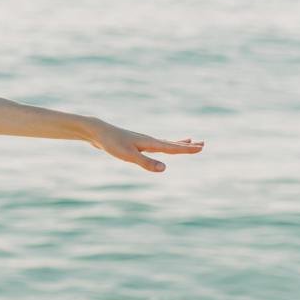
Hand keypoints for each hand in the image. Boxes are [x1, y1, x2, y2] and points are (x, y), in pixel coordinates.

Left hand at [80, 117, 204, 171]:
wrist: (96, 131)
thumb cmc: (111, 143)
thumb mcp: (128, 156)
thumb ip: (146, 162)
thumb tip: (165, 168)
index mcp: (150, 143)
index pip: (173, 148)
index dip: (187, 149)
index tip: (201, 147)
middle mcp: (148, 140)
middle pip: (172, 144)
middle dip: (187, 145)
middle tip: (203, 144)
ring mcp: (142, 141)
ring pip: (164, 143)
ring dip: (177, 143)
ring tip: (189, 141)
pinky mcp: (135, 143)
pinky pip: (155, 145)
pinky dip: (164, 145)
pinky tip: (161, 147)